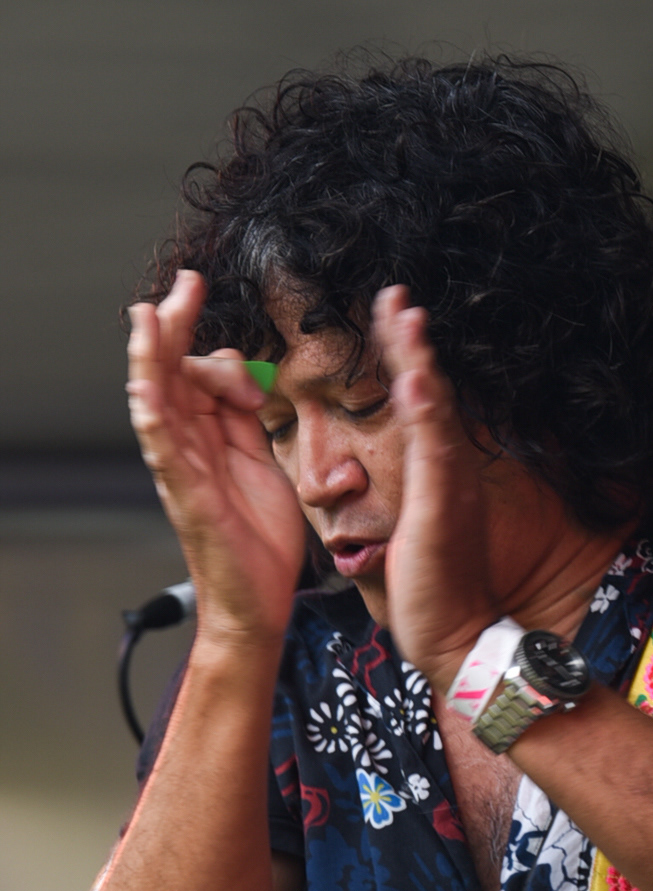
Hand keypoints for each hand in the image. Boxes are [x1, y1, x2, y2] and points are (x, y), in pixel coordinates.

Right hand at [127, 270, 306, 647]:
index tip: (233, 326)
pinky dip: (151, 415)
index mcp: (209, 439)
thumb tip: (250, 381)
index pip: (200, 376)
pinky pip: (161, 449)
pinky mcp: (186, 495)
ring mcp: (181, 470)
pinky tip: (146, 386)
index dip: (214, 345)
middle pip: (171, 374)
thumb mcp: (264, 464)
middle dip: (175, 325)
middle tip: (187, 284)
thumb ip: (250, 423)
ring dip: (152, 356)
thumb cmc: (259, 542)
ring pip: (156, 401)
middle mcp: (187, 448)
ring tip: (152, 315)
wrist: (261, 603)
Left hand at [372, 286, 499, 690]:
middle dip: (411, 340)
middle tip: (394, 293)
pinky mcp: (441, 507)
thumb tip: (414, 467)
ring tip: (404, 316)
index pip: (422, 402)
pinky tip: (414, 378)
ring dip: (419, 359)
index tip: (393, 315)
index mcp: (440, 472)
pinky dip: (425, 413)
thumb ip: (420, 488)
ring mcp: (448, 486)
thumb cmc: (435, 588)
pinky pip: (433, 453)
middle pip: (431, 391)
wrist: (457, 634)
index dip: (408, 356)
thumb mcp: (422, 525)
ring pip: (433, 410)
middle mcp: (450, 470)